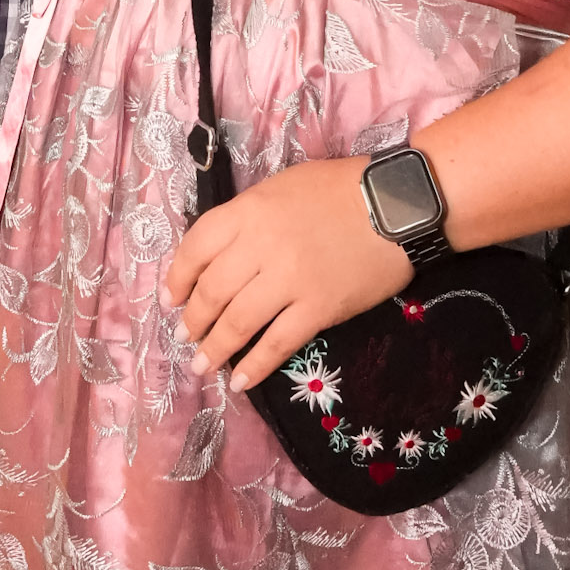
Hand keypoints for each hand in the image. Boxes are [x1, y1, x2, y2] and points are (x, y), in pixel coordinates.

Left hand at [161, 156, 411, 390]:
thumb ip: (248, 218)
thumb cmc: (338, 189)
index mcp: (248, 211)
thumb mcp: (281, 188)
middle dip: (193, 320)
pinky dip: (255, 366)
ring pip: (238, 322)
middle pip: (213, 291)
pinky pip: (277, 343)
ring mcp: (290, 280)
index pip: (196, 248)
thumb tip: (220, 255)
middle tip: (186, 337)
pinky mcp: (319, 308)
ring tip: (202, 365)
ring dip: (214, 349)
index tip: (171, 298)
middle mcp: (261, 246)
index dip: (178, 278)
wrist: (398, 204)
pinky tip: (240, 381)